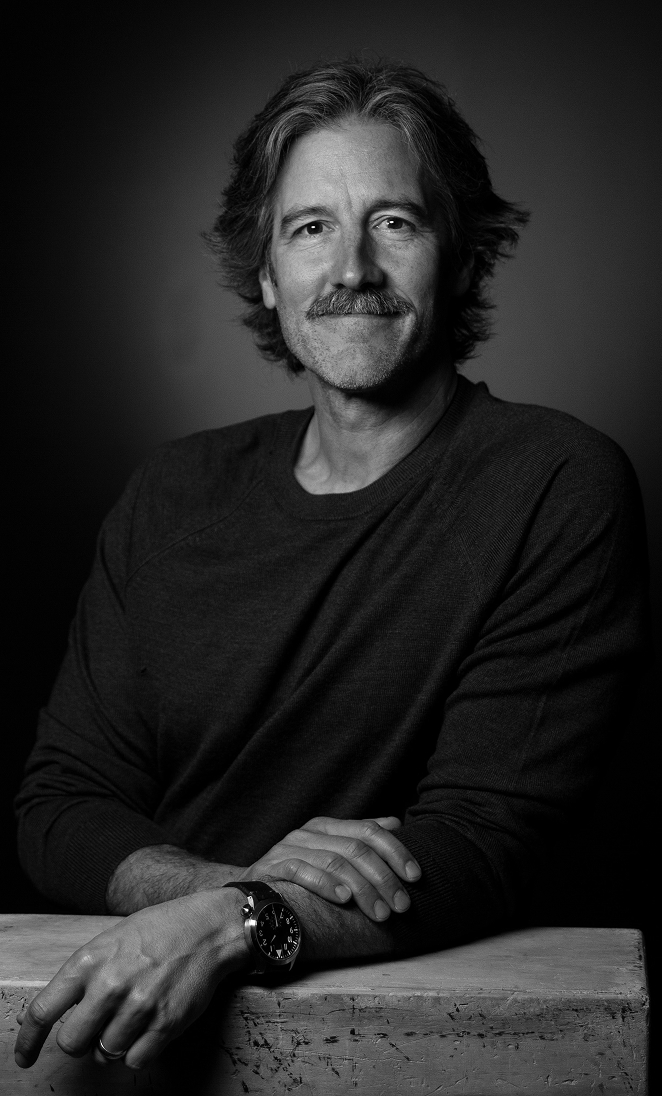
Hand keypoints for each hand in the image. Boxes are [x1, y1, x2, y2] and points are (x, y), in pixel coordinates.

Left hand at [14, 889, 247, 1070]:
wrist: (209, 927)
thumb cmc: (159, 930)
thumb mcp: (111, 939)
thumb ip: (85, 975)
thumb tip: (61, 1013)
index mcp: (90, 960)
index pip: (43, 1011)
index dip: (28, 1041)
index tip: (25, 1057)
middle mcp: (110, 984)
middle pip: (71, 1043)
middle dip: (81, 1040)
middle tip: (97, 1027)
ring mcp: (139, 1006)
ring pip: (105, 1054)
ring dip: (114, 1043)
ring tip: (132, 1017)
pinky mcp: (166, 1024)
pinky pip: (135, 1060)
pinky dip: (138, 1051)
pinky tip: (149, 1026)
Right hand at [240, 816, 420, 922]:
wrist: (248, 895)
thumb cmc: (298, 878)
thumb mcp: (331, 854)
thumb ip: (360, 839)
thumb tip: (395, 824)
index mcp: (327, 826)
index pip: (368, 830)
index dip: (395, 851)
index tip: (415, 876)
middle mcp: (309, 832)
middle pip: (355, 848)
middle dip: (383, 878)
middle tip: (401, 905)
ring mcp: (288, 847)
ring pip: (334, 861)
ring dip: (362, 889)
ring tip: (380, 912)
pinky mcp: (271, 867)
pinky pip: (301, 870)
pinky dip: (325, 883)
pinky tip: (344, 899)